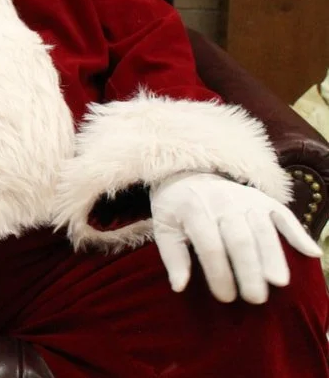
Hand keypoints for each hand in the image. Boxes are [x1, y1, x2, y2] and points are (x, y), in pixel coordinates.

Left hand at [150, 172, 321, 303]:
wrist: (189, 177)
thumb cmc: (177, 210)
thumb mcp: (164, 228)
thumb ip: (172, 257)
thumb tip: (179, 287)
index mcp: (194, 210)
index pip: (209, 245)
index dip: (219, 272)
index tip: (225, 297)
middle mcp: (222, 202)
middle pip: (240, 238)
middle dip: (248, 270)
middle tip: (255, 299)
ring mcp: (246, 199)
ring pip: (263, 229)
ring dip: (273, 257)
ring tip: (280, 284)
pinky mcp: (264, 200)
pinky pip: (284, 215)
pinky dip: (298, 233)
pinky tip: (312, 254)